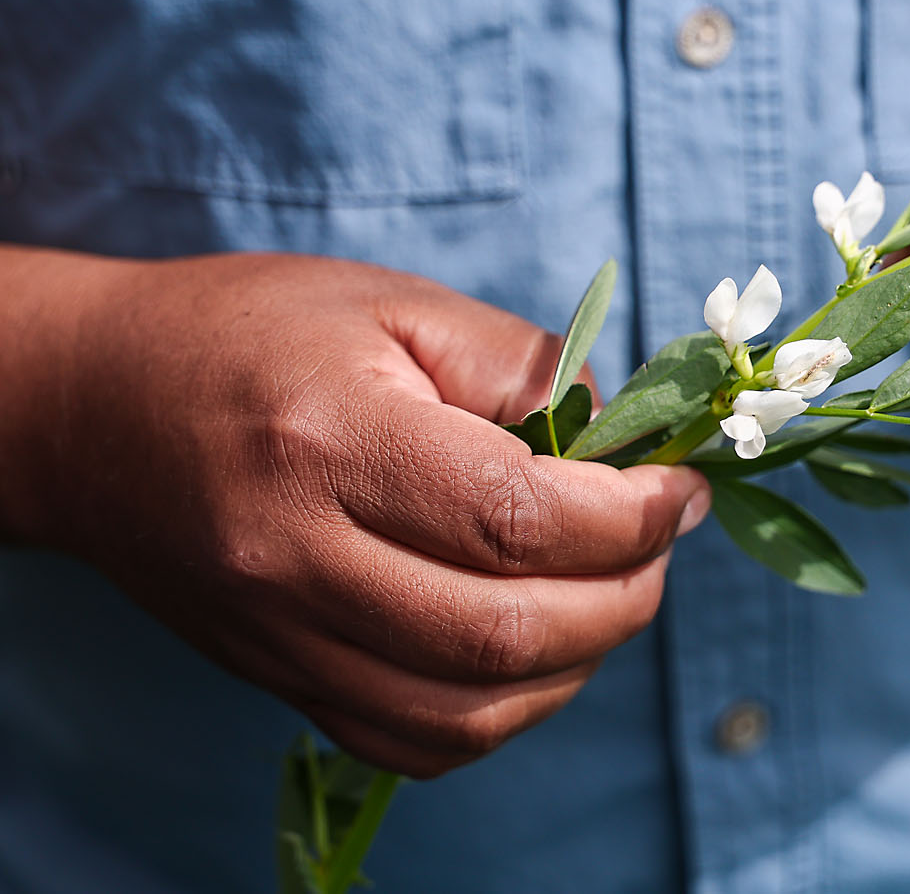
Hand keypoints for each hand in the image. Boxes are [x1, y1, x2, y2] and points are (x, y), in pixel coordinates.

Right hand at [0, 252, 708, 776]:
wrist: (93, 409)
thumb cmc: (249, 335)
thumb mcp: (394, 305)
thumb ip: (523, 366)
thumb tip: (626, 441)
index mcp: (331, 443)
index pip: (516, 518)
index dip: (630, 517)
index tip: (678, 490)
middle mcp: (298, 559)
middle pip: (506, 632)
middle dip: (625, 596)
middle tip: (660, 545)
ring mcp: (280, 638)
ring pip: (470, 712)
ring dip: (578, 665)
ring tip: (610, 593)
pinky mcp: (278, 680)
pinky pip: (415, 742)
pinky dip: (503, 712)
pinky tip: (537, 649)